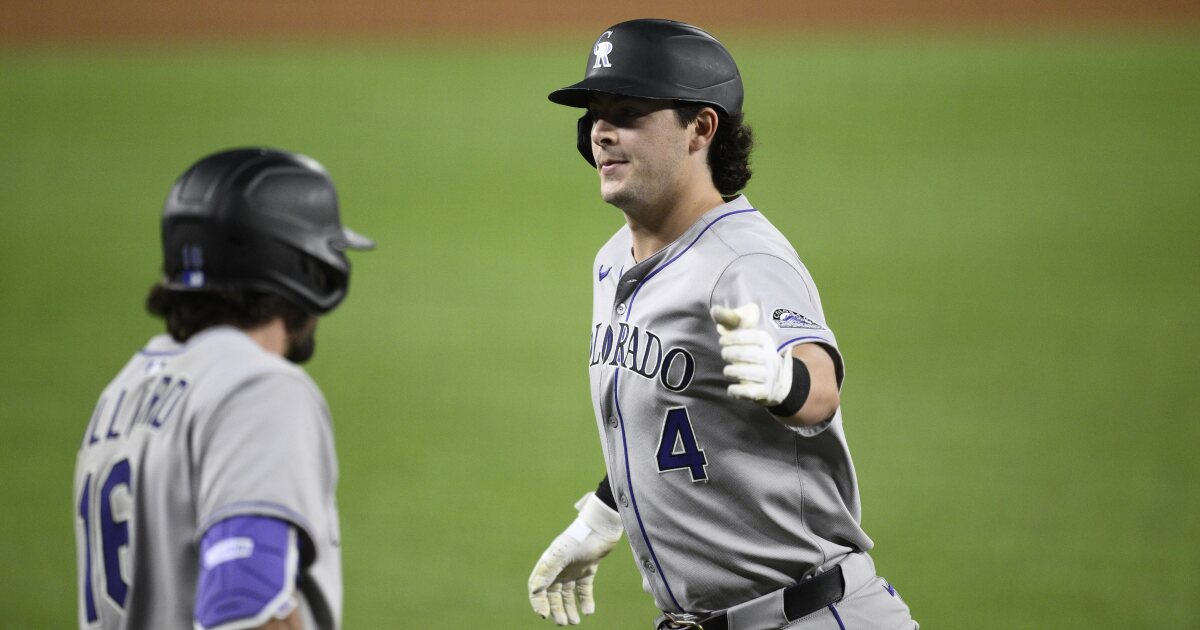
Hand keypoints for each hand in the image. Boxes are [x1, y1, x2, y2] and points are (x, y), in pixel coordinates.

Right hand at [528, 493, 622, 624]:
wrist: (602, 526)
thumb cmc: (579, 537)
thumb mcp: (560, 554)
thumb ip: (547, 571)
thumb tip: (534, 590)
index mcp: (548, 564)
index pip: (537, 588)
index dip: (538, 603)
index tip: (544, 616)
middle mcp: (558, 568)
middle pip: (552, 594)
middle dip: (556, 609)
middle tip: (564, 622)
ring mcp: (572, 569)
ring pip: (567, 594)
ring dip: (569, 608)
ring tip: (575, 622)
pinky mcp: (587, 569)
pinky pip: (583, 589)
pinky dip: (585, 601)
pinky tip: (588, 611)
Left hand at [711, 303, 792, 405]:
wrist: (782, 385)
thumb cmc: (759, 356)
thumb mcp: (752, 339)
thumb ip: (734, 323)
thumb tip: (715, 310)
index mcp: (768, 342)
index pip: (749, 336)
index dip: (732, 337)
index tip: (722, 341)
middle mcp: (771, 358)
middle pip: (743, 354)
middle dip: (728, 353)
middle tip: (725, 354)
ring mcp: (769, 376)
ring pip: (742, 372)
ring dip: (730, 371)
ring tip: (728, 370)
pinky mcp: (765, 392)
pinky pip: (745, 391)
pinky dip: (734, 390)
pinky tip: (732, 388)